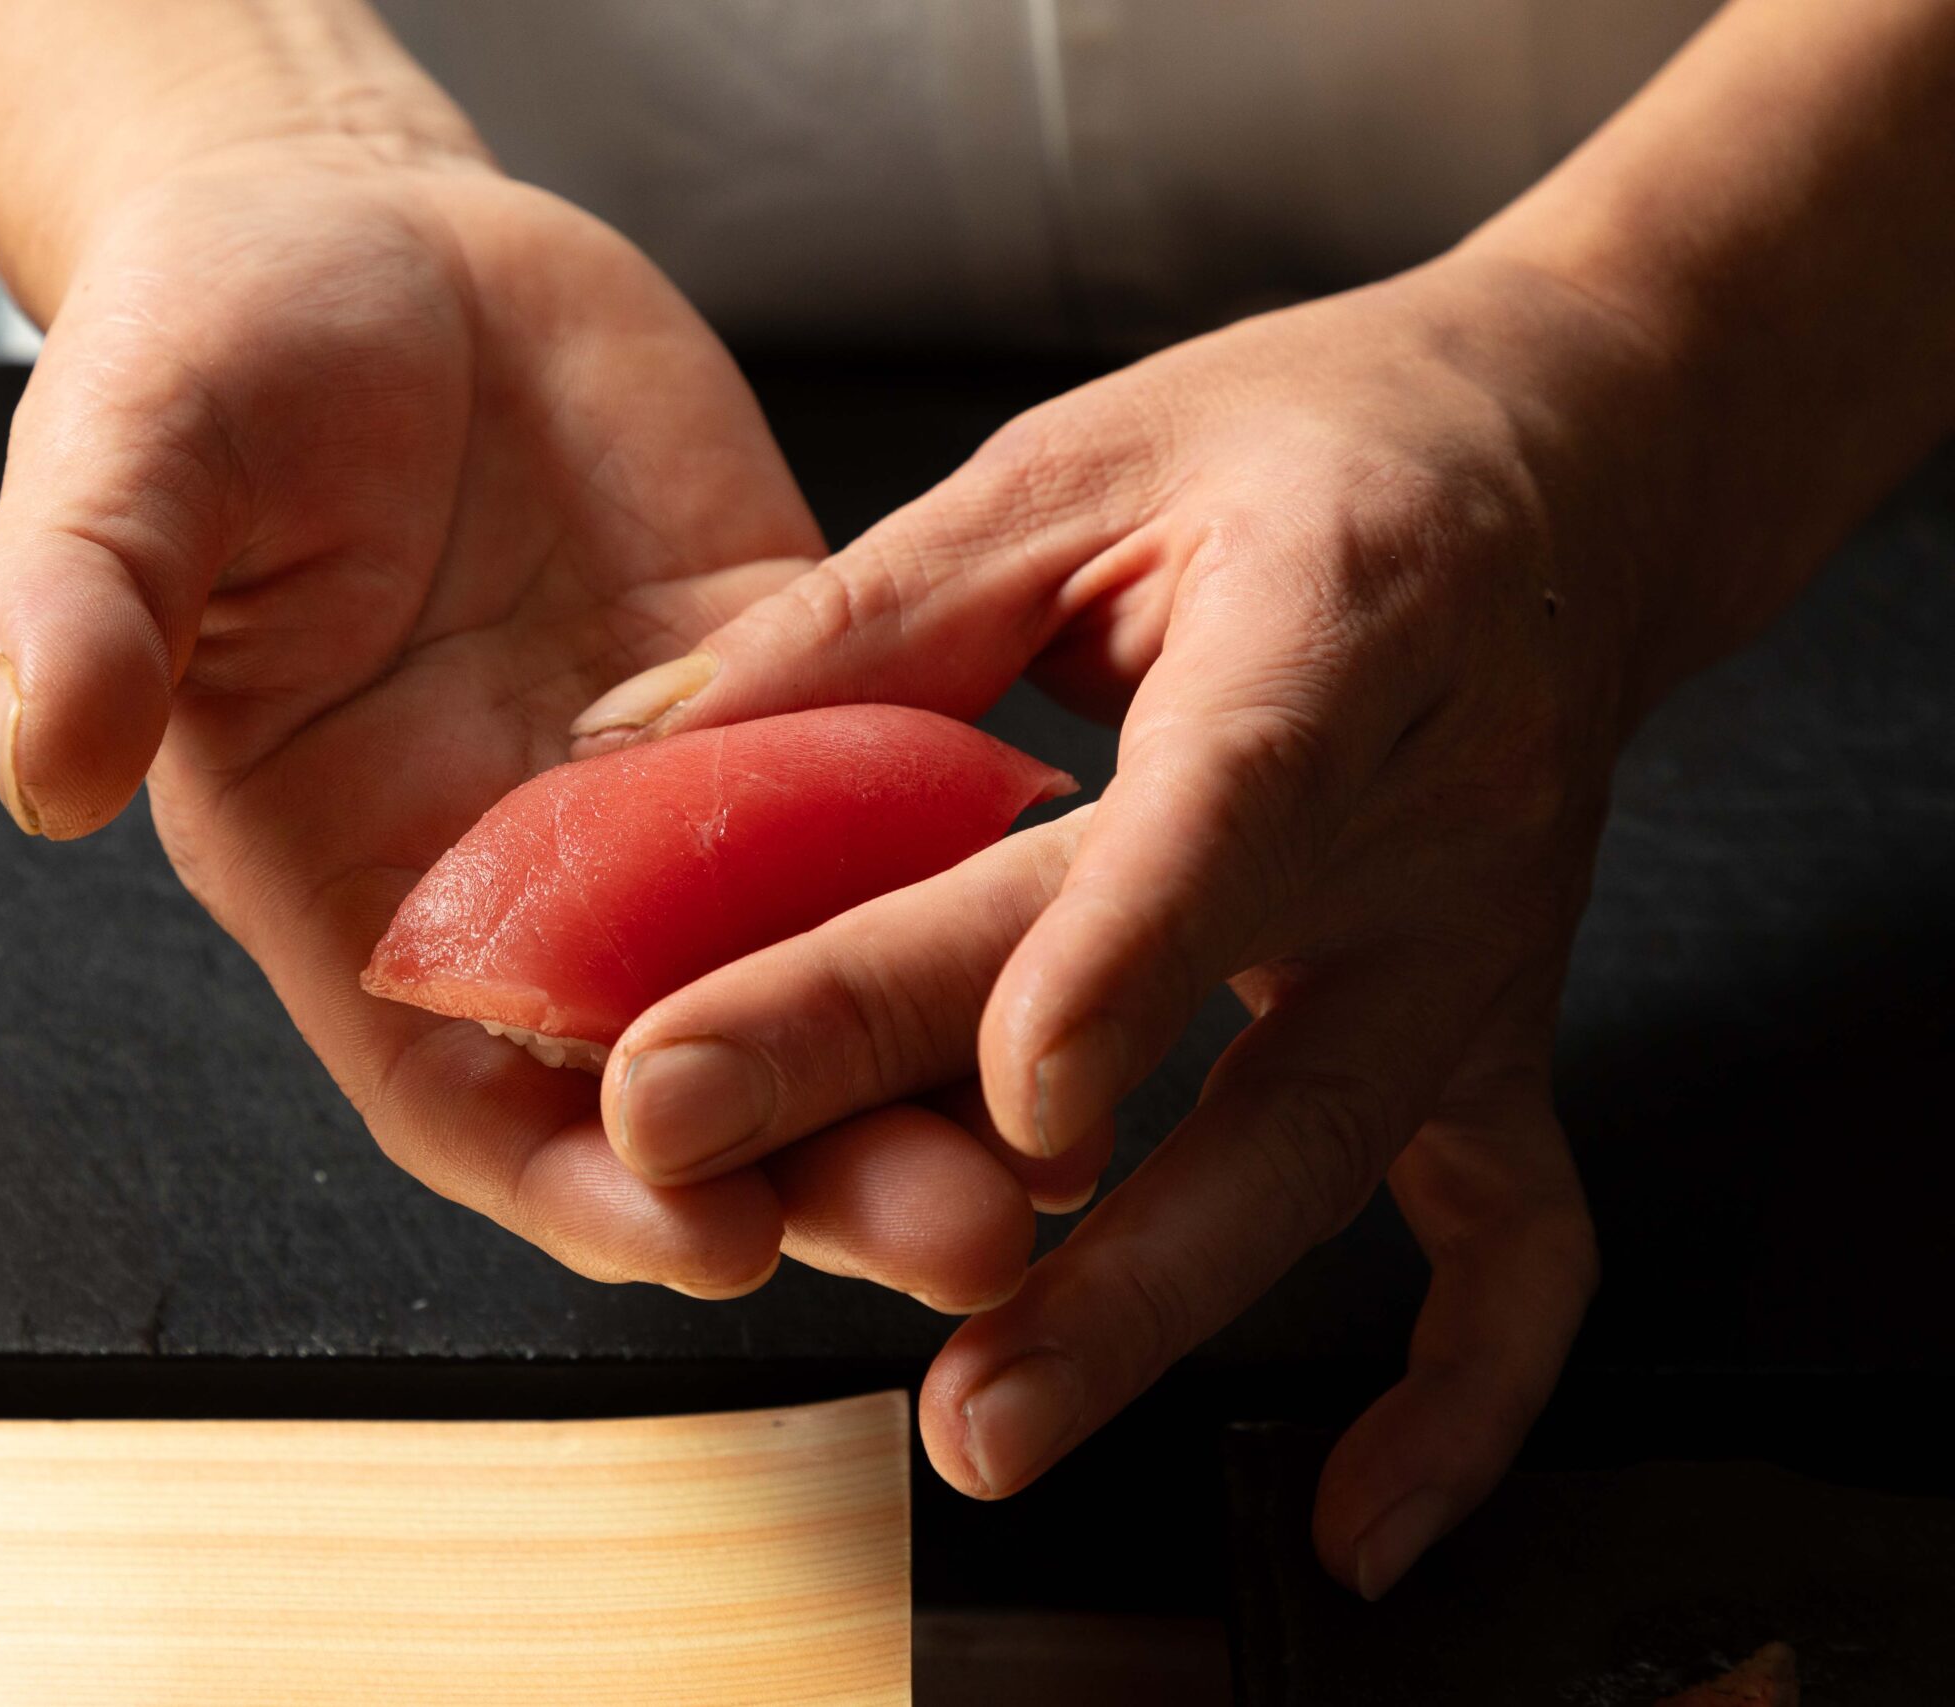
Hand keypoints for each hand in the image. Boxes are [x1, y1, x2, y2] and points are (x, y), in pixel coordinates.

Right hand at [0, 139, 1048, 1312]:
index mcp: (354, 876)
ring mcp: (671, 791)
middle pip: (681, 1072)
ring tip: (1076, 1135)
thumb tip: (51, 756)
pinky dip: (982, 867)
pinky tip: (1103, 914)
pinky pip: (892, 791)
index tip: (710, 1243)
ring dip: (935, 1053)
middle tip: (968, 1233)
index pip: (463, 1091)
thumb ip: (82, 609)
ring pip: (815, 960)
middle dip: (819, 1164)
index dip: (582, 1187)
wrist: (361, 241)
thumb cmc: (205, 362)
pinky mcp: (784, 686)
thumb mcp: (120, 468)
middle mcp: (526, 873)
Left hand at [581, 252, 1676, 1593]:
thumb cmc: (1313, 437)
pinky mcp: (1494, 1026)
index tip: (1006, 1104)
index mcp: (1333, 622)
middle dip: (974, 1132)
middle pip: (1204, 1006)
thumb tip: (630, 748)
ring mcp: (1474, 942)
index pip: (1222, 810)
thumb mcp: (1089, 454)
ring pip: (1327, 1151)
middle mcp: (1425, 807)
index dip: (1122, 963)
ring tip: (981, 1427)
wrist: (1579, 454)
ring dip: (1152, 1302)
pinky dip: (1455, 1397)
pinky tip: (1356, 1525)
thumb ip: (870, 608)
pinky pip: (1517, 1239)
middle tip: (750, 1215)